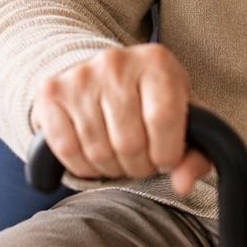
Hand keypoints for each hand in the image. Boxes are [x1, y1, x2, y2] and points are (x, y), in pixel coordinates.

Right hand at [31, 44, 210, 192]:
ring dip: (111, 168)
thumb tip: (183, 185)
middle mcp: (116, 62)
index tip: (164, 158)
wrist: (102, 75)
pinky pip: (67, 150)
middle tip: (139, 159)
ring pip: (98, 152)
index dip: (166, 153)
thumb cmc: (150, 101)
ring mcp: (80, 76)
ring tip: (118, 155)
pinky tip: (93, 153)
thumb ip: (195, 154)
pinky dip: (82, 165)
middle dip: (138, 166)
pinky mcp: (51, 93)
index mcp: (156, 62)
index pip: (163, 120)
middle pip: (129, 143)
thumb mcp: (183, 119)